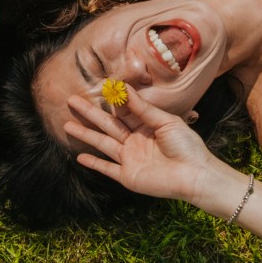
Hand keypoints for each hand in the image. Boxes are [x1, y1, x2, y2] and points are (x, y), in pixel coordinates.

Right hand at [63, 86, 218, 204]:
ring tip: (67, 125)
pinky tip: (79, 157)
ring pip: (102, 143)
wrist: (195, 175)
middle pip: (107, 124)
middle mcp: (134, 141)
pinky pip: (107, 169)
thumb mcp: (165, 121)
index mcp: (145, 126)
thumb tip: (124, 88)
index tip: (98, 86)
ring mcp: (130, 159)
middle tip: (72, 100)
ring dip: (85, 134)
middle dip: (89, 113)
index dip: (111, 100)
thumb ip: (143, 108)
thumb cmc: (186, 146)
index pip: (123, 111)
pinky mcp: (128, 176)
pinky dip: (94, 164)